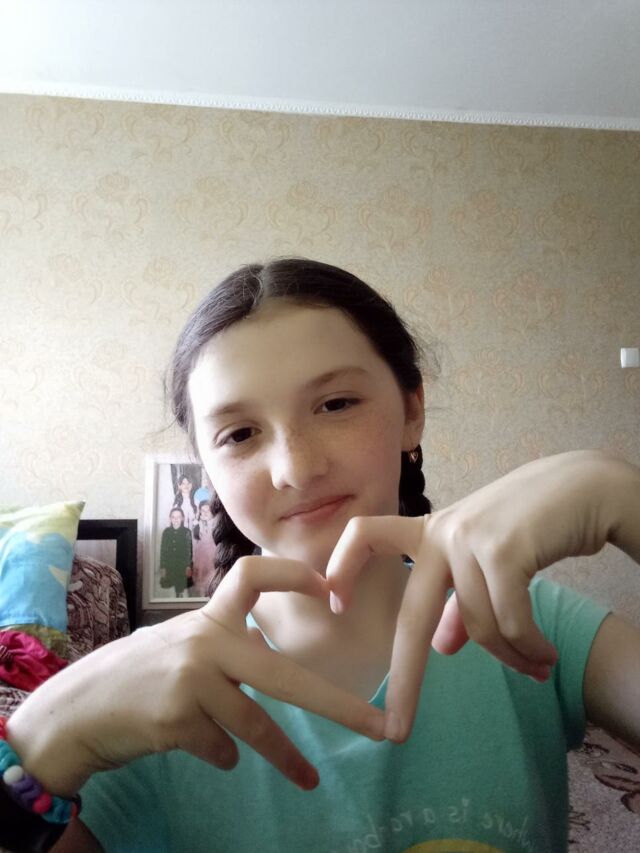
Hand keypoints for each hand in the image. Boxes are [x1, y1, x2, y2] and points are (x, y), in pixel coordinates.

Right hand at [8, 557, 384, 796]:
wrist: (78, 710)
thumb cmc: (138, 676)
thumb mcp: (181, 647)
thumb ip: (224, 650)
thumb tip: (268, 665)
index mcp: (208, 618)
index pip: (251, 576)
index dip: (292, 575)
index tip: (328, 585)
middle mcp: (203, 642)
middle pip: (282, 674)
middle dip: (335, 705)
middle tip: (378, 726)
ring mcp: (190, 681)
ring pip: (255, 724)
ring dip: (284, 756)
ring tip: (308, 778)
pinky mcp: (176, 720)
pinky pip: (220, 747)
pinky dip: (219, 754)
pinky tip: (196, 745)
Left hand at [326, 449, 620, 742]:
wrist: (585, 485)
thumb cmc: (534, 524)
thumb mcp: (488, 557)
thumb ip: (461, 599)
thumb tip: (441, 648)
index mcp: (430, 531)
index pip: (366, 535)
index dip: (342, 567)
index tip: (334, 605)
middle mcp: (442, 532)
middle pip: (412, 615)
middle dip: (405, 680)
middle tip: (397, 732)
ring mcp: (470, 538)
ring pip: (479, 627)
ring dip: (511, 658)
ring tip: (537, 666)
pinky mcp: (503, 549)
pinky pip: (510, 622)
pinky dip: (529, 648)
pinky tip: (546, 656)